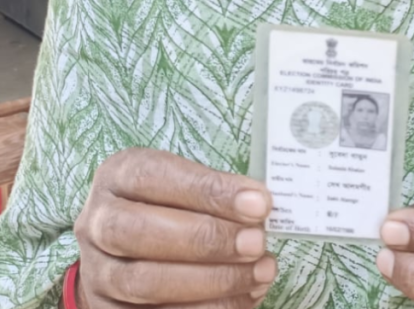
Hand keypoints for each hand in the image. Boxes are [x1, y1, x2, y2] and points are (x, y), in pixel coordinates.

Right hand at [73, 148, 276, 307]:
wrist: (125, 251)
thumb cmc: (167, 206)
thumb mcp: (181, 184)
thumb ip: (213, 193)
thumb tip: (260, 208)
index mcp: (117, 175)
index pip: (156, 177)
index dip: (208, 191)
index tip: (259, 203)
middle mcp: (98, 222)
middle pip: (142, 232)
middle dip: (208, 239)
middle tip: (257, 243)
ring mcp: (96, 272)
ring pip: (145, 283)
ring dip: (210, 282)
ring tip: (258, 275)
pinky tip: (239, 302)